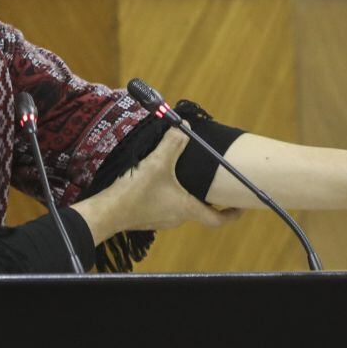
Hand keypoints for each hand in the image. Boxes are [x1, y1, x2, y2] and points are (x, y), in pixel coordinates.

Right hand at [74, 126, 240, 243]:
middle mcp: (177, 218)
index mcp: (187, 208)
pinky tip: (159, 182)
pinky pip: (166, 206)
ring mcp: (162, 220)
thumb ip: (173, 143)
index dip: (232, 213)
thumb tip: (185, 127)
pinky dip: (170, 195)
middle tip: (213, 182)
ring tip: (186, 176)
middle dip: (208, 197)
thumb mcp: (157, 163)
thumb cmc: (134, 192)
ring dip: (188, 194)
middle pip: (201, 210)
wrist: (106, 213)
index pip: (218, 219)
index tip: (241, 207)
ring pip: (183, 207)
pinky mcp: (148, 217)